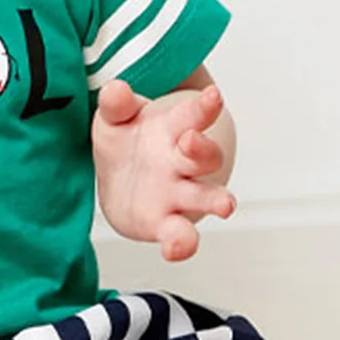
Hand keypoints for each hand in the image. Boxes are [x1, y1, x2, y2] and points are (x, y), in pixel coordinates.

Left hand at [92, 80, 235, 261]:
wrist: (120, 181)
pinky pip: (179, 235)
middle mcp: (182, 162)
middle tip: (193, 142)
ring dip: (214, 200)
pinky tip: (176, 249)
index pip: (193, 115)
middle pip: (205, 154)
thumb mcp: (115, 119)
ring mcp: (177, 193)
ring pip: (203, 196)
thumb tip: (114, 89)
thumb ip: (116, 105)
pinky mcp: (164, 222)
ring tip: (225, 205)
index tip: (212, 95)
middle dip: (203, 149)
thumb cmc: (127, 142)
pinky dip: (181, 243)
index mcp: (174, 130)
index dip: (204, 106)